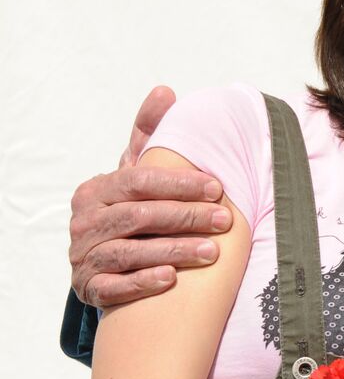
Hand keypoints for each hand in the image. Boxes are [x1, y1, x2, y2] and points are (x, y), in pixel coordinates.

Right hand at [69, 87, 227, 307]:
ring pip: (129, 251)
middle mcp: (84, 222)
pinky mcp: (88, 288)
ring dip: (173, 250)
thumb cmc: (131, 207)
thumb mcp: (137, 171)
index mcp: (96, 190)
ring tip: (212, 252)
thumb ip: (148, 134)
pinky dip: (141, 282)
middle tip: (225, 220)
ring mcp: (83, 256)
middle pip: (138, 216)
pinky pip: (113, 287)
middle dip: (186, 217)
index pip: (139, 181)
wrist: (106, 259)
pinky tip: (170, 279)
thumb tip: (164, 90)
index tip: (217, 187)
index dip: (179, 184)